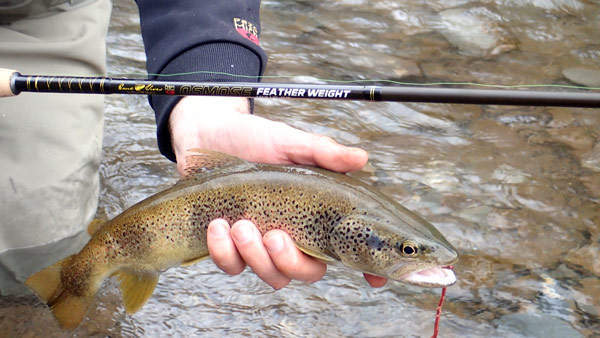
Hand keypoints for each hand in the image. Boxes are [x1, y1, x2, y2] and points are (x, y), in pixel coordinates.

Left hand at [170, 96, 386, 287]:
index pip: (347, 248)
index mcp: (315, 214)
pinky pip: (233, 267)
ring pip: (272, 276)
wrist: (209, 133)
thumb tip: (361, 158)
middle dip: (291, 262)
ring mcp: (262, 245)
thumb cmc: (254, 138)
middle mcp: (294, 235)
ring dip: (256, 257)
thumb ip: (323, 153)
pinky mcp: (231, 247)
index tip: (375, 277)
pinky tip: (218, 225)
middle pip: (307, 272)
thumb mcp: (289, 143)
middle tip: (274, 235)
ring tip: (240, 224)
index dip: (366, 268)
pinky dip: (225, 252)